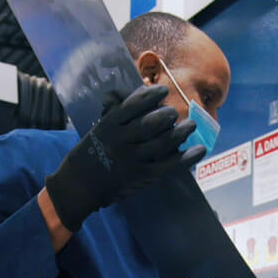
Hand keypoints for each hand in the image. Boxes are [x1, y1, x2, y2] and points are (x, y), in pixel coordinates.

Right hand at [44, 84, 205, 230]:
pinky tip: (200, 150)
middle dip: (167, 115)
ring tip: (191, 125)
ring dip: (181, 132)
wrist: (77, 186)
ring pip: (162, 143)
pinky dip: (186, 158)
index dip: (151, 95)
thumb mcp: (98, 129)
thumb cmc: (88, 154)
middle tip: (174, 112)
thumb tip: (142, 96)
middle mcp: (121, 140)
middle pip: (151, 123)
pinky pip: (168, 166)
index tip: (163, 90)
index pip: (134, 105)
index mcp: (109, 125)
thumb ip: (118, 116)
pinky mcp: (140, 177)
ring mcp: (131, 160)